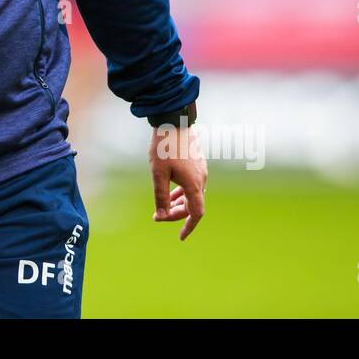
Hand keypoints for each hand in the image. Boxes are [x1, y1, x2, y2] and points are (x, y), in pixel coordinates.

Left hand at [147, 122, 206, 239]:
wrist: (174, 121)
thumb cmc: (164, 147)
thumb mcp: (158, 174)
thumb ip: (160, 197)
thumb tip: (161, 216)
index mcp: (194, 184)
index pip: (196, 213)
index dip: (188, 227)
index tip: (180, 237)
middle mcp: (201, 179)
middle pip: (192, 205)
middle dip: (175, 214)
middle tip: (157, 215)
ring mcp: (201, 171)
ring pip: (192, 195)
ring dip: (178, 203)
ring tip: (161, 208)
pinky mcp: (197, 164)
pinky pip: (191, 185)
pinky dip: (181, 192)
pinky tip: (169, 192)